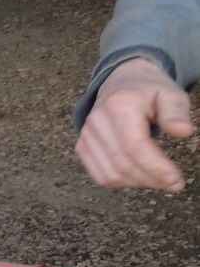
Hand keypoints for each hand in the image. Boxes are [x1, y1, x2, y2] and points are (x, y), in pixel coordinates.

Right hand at [77, 57, 193, 190]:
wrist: (121, 82)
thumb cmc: (149, 91)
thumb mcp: (170, 93)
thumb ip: (177, 112)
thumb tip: (184, 132)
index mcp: (120, 105)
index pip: (135, 146)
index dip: (155, 167)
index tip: (177, 180)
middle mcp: (97, 122)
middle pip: (123, 163)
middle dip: (151, 179)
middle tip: (174, 184)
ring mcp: (86, 136)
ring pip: (111, 175)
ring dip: (138, 184)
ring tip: (159, 180)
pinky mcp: (82, 147)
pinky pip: (100, 175)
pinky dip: (122, 183)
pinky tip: (140, 178)